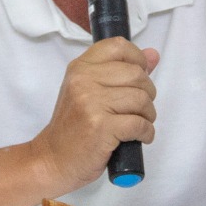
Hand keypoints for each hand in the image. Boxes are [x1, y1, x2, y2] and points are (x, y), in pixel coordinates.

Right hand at [29, 38, 158, 193]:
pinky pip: (139, 124)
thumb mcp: (89, 92)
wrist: (53, 160)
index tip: (139, 76)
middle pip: (136, 74)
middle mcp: (83, 80)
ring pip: (141, 99)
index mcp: (80, 68)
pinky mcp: (101, 127)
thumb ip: (120, 71)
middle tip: (139, 108)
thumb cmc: (73, 127)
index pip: (118, 46)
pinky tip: (138, 137)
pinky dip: (146, 132)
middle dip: (147, 93)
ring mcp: (91, 103)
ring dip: (148, 114)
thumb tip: (153, 55)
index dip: (137, 59)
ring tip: (138, 123)